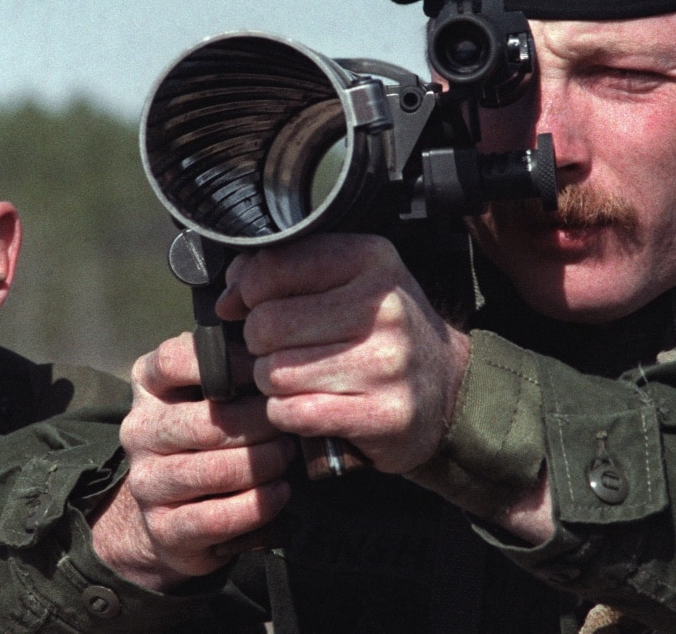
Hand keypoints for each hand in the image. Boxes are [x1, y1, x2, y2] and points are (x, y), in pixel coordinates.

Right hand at [91, 333, 295, 590]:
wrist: (168, 514)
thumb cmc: (204, 437)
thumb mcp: (207, 393)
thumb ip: (230, 366)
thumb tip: (276, 351)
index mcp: (148, 386)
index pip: (175, 360)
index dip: (228, 362)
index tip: (264, 370)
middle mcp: (139, 431)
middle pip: (208, 422)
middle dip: (261, 424)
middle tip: (291, 426)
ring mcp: (147, 482)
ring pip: (216, 471)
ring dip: (264, 465)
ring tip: (287, 457)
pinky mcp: (164, 528)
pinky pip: (218, 517)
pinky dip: (258, 505)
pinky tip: (280, 492)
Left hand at [215, 233, 471, 474]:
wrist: (446, 386)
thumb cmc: (382, 331)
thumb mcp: (346, 280)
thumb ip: (283, 273)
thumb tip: (228, 296)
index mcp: (370, 260)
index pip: (271, 268)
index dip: (249, 292)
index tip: (256, 305)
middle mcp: (383, 309)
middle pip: (266, 325)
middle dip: (260, 344)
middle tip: (284, 350)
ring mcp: (386, 364)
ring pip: (275, 373)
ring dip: (273, 383)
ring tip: (301, 379)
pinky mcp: (382, 415)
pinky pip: (293, 412)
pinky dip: (288, 413)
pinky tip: (310, 405)